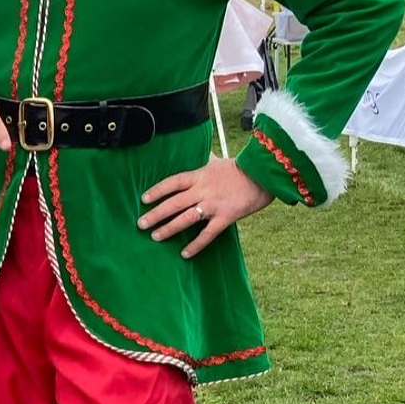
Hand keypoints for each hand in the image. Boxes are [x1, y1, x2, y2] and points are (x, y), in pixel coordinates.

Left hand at [139, 157, 272, 257]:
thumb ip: (203, 160)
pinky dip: (196, 245)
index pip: (172, 183)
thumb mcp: (217, 162)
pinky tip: (184, 253)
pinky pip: (208, 234)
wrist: (264, 176)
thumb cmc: (239, 169)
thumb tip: (195, 149)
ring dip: (169, 228)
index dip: (157, 190)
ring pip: (186, 219)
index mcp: (199, 176)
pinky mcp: (226, 217)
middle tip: (140, 224)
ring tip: (155, 237)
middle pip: (174, 203)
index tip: (143, 199)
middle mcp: (203, 190)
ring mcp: (214, 205)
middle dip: (156, 214)